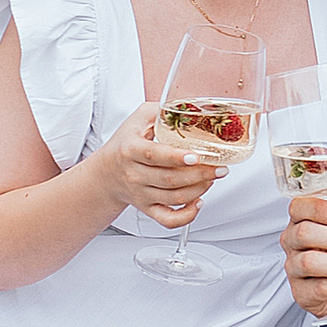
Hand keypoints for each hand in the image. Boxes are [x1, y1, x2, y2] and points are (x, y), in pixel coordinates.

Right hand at [106, 105, 229, 228]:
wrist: (107, 173)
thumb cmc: (125, 143)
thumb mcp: (138, 119)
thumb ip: (161, 110)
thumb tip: (191, 106)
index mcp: (131, 150)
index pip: (154, 155)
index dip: (177, 157)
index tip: (196, 156)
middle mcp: (135, 175)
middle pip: (170, 179)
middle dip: (200, 174)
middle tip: (219, 167)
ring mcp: (141, 194)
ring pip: (174, 198)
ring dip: (199, 189)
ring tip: (213, 177)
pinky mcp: (147, 209)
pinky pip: (168, 220)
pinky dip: (186, 216)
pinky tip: (198, 202)